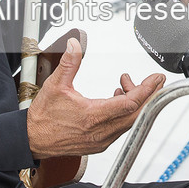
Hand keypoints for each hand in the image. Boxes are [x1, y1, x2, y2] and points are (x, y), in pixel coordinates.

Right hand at [26, 40, 165, 156]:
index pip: (131, 103)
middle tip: (153, 80)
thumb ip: (69, 63)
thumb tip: (74, 44)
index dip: (147, 89)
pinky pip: (121, 127)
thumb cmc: (43, 116)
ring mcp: (102, 140)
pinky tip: (117, 98)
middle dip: (147, 95)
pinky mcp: (99, 143)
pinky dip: (125, 112)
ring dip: (134, 103)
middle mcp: (101, 132)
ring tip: (125, 84)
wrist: (32, 140)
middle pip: (137, 113)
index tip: (157, 78)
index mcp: (93, 116)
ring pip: (130, 121)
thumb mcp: (55, 85)